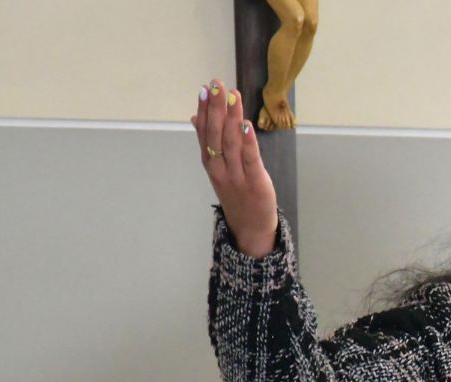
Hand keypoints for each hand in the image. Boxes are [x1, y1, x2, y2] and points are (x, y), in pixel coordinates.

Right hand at [191, 78, 278, 257]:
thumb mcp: (218, 168)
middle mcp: (219, 167)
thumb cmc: (236, 194)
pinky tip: (246, 125)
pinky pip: (250, 160)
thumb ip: (208, 143)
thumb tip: (195, 117)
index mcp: (210, 162)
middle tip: (216, 85)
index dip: (204, 110)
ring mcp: (236, 176)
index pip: (204, 131)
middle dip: (216, 108)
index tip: (204, 88)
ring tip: (232, 96)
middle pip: (216, 134)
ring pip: (231, 143)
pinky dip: (247, 142)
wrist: (250, 227)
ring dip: (231, 118)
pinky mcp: (255, 182)